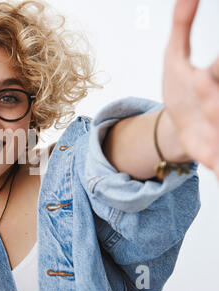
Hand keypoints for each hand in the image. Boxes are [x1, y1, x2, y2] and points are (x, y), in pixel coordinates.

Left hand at [163, 0, 218, 177]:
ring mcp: (218, 126)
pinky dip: (216, 160)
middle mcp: (218, 101)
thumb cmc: (182, 90)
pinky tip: (212, 164)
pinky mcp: (214, 153)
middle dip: (214, 98)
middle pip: (218, 95)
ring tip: (206, 120)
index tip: (206, 70)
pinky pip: (217, 158)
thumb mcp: (175, 57)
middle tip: (205, 90)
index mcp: (214, 77)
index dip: (217, 69)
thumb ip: (182, 26)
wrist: (177, 126)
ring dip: (215, 123)